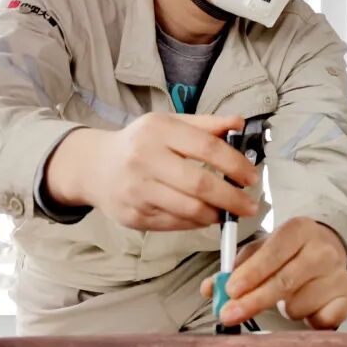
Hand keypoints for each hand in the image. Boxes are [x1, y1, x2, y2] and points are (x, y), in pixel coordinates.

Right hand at [45, 112, 259, 230]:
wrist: (95, 167)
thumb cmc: (141, 143)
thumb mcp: (169, 124)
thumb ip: (206, 125)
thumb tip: (240, 122)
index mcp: (158, 130)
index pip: (207, 147)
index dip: (235, 164)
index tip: (252, 177)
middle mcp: (144, 159)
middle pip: (198, 183)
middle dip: (231, 198)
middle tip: (250, 205)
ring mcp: (137, 190)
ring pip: (187, 209)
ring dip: (216, 214)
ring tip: (230, 213)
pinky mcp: (132, 216)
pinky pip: (174, 224)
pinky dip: (196, 223)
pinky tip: (206, 217)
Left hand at [200, 217, 346, 329]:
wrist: (330, 250)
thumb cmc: (291, 252)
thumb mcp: (263, 249)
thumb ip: (235, 267)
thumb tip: (209, 288)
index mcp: (299, 229)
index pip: (273, 253)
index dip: (251, 274)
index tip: (231, 291)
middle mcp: (323, 249)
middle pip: (284, 282)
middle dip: (252, 301)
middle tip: (229, 314)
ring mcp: (339, 272)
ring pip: (297, 306)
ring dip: (284, 308)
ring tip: (289, 295)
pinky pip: (319, 320)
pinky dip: (308, 319)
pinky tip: (308, 304)